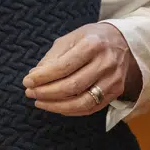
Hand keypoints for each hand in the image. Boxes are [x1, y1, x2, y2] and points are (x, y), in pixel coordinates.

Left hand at [23, 23, 141, 116]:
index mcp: (93, 44)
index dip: (43, 77)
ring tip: (39, 102)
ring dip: (56, 105)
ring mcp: (113, 80)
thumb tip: (34, 76)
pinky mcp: (116, 92)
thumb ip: (52, 57)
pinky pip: (90, 108)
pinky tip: (56, 106)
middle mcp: (106, 63)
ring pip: (82, 102)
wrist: (123, 42)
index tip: (27, 81)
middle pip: (72, 86)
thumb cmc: (91, 38)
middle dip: (46, 92)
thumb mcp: (70, 38)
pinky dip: (70, 110)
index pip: (64, 66)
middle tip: (30, 93)